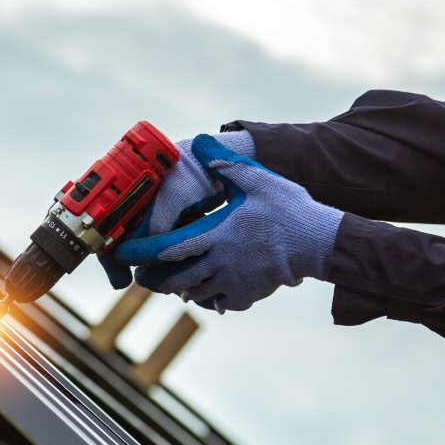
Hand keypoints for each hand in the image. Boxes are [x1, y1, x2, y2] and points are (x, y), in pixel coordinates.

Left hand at [112, 134, 342, 312]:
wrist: (318, 243)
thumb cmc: (288, 209)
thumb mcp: (256, 179)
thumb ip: (225, 164)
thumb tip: (200, 142)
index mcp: (216, 235)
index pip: (167, 248)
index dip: (142, 253)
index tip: (125, 253)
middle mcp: (219, 263)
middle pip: (174, 280)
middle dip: (154, 279)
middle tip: (142, 275)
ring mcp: (233, 282)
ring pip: (194, 293)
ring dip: (180, 288)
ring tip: (173, 280)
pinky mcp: (247, 295)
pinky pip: (219, 302)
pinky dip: (208, 297)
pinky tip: (208, 290)